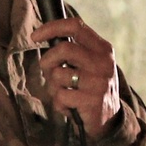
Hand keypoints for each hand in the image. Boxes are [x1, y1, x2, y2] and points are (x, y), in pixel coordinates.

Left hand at [32, 17, 120, 138]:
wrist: (110, 119)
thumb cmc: (92, 87)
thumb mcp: (91, 64)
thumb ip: (74, 50)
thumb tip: (45, 36)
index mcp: (103, 49)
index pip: (76, 26)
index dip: (51, 28)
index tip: (35, 36)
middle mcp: (103, 63)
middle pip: (63, 49)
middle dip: (47, 61)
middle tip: (47, 71)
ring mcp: (98, 82)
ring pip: (58, 75)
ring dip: (53, 87)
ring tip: (64, 93)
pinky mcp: (92, 101)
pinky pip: (61, 96)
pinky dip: (59, 104)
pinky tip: (69, 107)